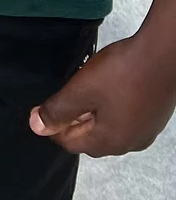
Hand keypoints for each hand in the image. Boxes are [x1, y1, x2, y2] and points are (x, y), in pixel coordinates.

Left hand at [30, 31, 175, 156]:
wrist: (162, 54)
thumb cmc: (121, 73)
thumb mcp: (81, 89)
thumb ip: (58, 110)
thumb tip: (36, 127)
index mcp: (110, 141)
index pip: (71, 144)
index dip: (52, 128)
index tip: (43, 108)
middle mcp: (130, 143)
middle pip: (91, 140)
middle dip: (72, 123)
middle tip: (63, 98)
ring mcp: (145, 131)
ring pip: (108, 130)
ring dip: (91, 116)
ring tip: (83, 91)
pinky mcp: (153, 116)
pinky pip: (124, 120)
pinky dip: (109, 110)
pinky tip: (107, 90)